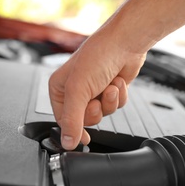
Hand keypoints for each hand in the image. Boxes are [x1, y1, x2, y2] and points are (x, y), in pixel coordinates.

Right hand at [49, 31, 145, 149]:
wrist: (125, 43)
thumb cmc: (98, 56)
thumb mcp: (79, 90)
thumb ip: (72, 120)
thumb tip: (67, 142)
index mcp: (59, 88)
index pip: (62, 120)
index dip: (74, 130)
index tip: (84, 138)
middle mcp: (75, 90)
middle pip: (84, 119)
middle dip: (95, 110)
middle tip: (96, 99)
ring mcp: (94, 90)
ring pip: (102, 113)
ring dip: (109, 101)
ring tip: (109, 85)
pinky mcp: (110, 90)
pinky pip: (115, 105)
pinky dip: (119, 96)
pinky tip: (117, 82)